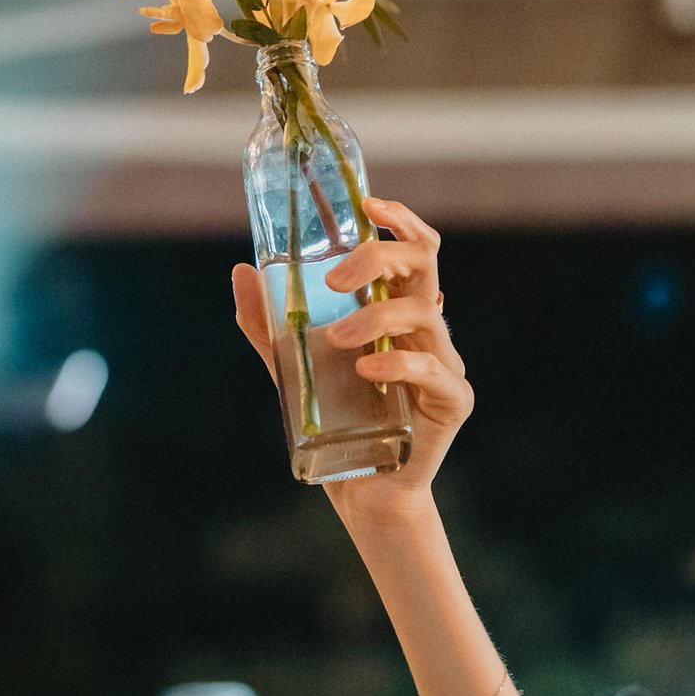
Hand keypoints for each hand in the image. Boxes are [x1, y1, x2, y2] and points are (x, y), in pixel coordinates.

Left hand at [232, 196, 471, 519]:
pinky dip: (398, 363)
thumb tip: (241, 271)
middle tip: (333, 277)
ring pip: (423, 314)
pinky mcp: (452, 401)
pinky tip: (366, 370)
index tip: (367, 203)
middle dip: (379, 256)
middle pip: (424, 265)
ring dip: (375, 317)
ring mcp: (444, 363)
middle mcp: (427, 329)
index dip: (399, 219)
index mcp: (398, 311)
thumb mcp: (293, 368)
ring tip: (336, 339)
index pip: (415, 249)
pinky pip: (433, 370)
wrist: (364, 492)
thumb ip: (269, 326)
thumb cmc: (337, 424)